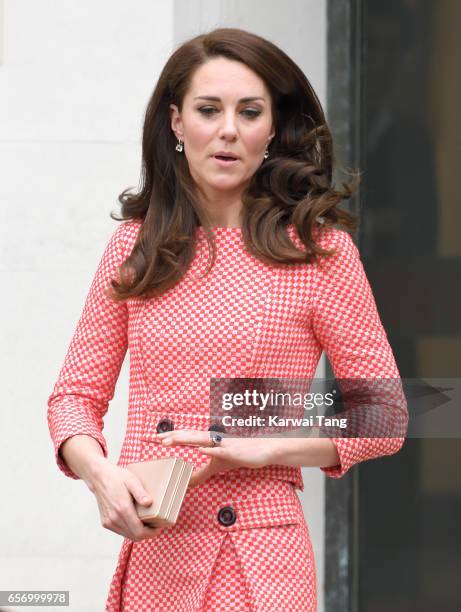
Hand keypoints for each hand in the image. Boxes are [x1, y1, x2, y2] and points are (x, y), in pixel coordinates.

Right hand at [85, 458, 164, 541]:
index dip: (151, 533)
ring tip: (147, 523)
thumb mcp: (132, 480)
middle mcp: (114, 518)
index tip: (158, 528)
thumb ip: (140, 492)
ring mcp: (109, 522)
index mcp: (122, 509)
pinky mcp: (105, 522)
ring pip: (127, 535)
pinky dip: (130, 530)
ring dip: (138, 532)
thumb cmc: (117, 477)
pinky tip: (135, 521)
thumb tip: (149, 503)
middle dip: (147, 534)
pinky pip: (121, 531)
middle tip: (155, 526)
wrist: (99, 478)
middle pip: (134, 536)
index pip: (139, 532)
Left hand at [157, 429, 280, 487]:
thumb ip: (202, 472)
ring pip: (202, 440)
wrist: (264, 450)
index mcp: (210, 441)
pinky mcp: (233, 451)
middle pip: (190, 436)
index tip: (157, 438)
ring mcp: (223, 444)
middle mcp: (214, 439)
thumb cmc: (240, 455)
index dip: (173, 436)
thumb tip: (187, 483)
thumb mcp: (218, 465)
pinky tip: (200, 450)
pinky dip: (209, 449)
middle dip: (174, 436)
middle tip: (157, 438)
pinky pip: (220, 450)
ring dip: (186, 439)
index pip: (187, 437)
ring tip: (171, 440)